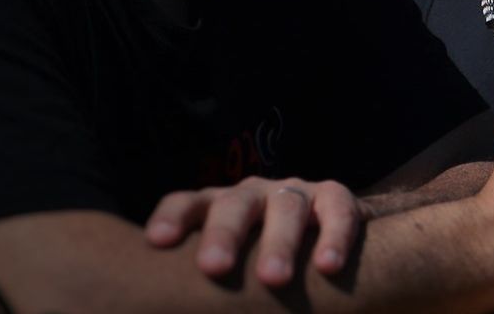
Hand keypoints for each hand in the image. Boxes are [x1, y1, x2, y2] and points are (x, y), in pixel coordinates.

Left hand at [143, 177, 362, 286]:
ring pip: (286, 207)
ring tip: (273, 280)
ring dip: (279, 242)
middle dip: (223, 234)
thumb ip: (206, 282)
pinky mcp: (335, 197)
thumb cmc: (259, 262)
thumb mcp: (230, 267)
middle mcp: (253, 194)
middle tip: (214, 268)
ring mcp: (295, 191)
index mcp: (218, 208)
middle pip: (234, 205)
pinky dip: (333, 236)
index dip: (173, 217)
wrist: (327, 237)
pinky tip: (327, 267)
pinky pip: (337, 210)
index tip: (157, 242)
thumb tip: (164, 309)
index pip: (189, 203)